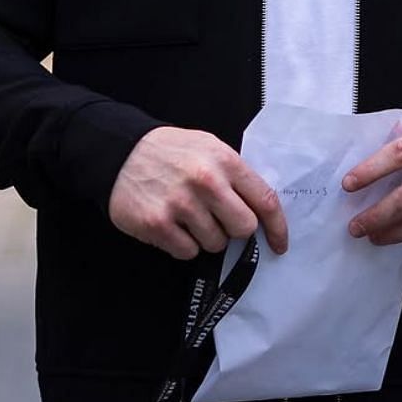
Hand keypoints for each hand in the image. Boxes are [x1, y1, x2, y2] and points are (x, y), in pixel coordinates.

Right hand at [107, 126, 288, 259]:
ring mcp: (181, 204)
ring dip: (206, 236)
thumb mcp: (211, 149)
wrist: (121, 152)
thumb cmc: (172, 152)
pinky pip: (187, 252)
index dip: (277, 228)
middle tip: (219, 219)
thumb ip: (236, 176)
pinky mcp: (157, 224)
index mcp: (226, 162)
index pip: (265, 201)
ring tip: (189, 216)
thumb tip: (261, 210)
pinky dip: (183, 244)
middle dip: (235, 230)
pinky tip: (173, 225)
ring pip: (215, 244)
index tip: (280, 244)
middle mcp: (207, 182)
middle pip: (243, 228)